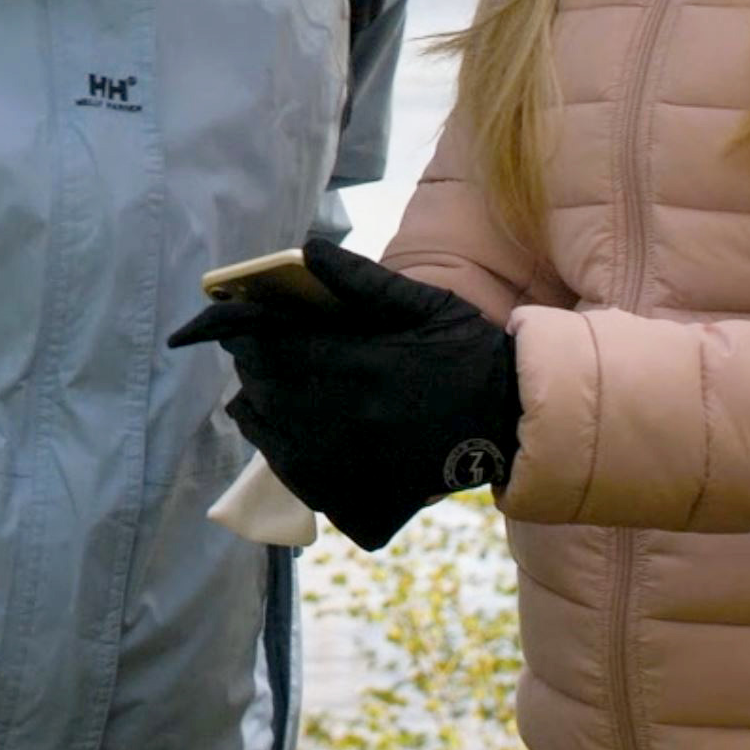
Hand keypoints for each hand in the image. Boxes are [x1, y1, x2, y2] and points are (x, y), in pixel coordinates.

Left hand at [167, 241, 518, 550]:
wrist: (514, 423)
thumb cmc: (467, 353)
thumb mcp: (422, 304)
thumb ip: (360, 278)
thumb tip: (306, 249)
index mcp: (359, 366)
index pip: (269, 349)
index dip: (243, 336)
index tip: (234, 325)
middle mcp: (346, 420)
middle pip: (264, 391)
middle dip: (252, 369)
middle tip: (252, 356)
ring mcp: (349, 467)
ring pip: (269, 438)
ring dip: (259, 411)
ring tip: (264, 393)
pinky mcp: (357, 500)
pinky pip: (295, 480)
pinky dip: (281, 456)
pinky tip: (290, 436)